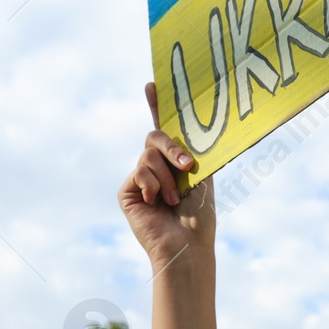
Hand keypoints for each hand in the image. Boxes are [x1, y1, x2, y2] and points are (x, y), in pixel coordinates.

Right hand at [118, 82, 215, 265]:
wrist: (187, 243)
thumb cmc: (200, 214)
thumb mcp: (202, 173)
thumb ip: (190, 149)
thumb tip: (184, 124)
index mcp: (176, 162)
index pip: (165, 130)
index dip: (158, 106)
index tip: (153, 84)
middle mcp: (157, 168)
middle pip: (155, 136)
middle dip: (172, 148)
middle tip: (188, 165)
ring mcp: (140, 179)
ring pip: (148, 154)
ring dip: (166, 176)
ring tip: (173, 198)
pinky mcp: (126, 191)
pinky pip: (138, 170)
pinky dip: (151, 184)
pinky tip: (155, 202)